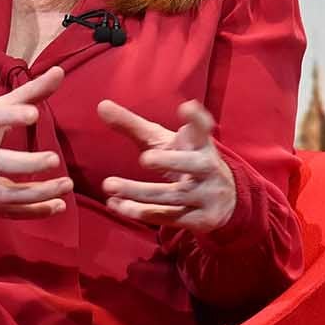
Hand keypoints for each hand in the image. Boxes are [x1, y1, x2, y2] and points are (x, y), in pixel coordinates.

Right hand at [0, 66, 71, 215]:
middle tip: (54, 159)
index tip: (34, 113)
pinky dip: (32, 212)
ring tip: (65, 186)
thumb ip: (28, 92)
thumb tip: (60, 72)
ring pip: (4, 193)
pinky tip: (57, 205)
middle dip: (26, 163)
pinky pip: (6, 212)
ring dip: (37, 194)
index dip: (11, 115)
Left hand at [95, 98, 236, 230]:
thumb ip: (132, 125)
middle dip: (169, 162)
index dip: (196, 119)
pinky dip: (140, 211)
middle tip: (144, 158)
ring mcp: (208, 196)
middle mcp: (209, 168)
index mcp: (201, 144)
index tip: (187, 108)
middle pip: (192, 164)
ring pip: (172, 195)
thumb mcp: (162, 142)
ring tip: (109, 185)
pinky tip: (117, 205)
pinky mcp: (201, 219)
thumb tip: (102, 105)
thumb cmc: (183, 160)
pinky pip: (167, 217)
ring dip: (139, 192)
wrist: (223, 199)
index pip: (202, 129)